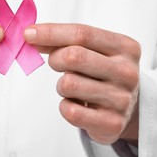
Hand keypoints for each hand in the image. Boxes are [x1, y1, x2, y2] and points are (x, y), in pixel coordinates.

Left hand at [24, 24, 140, 144]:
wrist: (128, 109)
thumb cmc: (102, 73)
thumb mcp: (93, 51)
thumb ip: (65, 41)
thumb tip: (31, 36)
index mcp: (125, 47)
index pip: (82, 34)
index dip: (51, 32)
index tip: (28, 34)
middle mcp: (127, 72)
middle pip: (74, 56)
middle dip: (55, 59)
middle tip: (56, 63)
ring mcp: (122, 99)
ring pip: (69, 84)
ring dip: (61, 86)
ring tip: (73, 87)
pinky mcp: (112, 123)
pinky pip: (70, 111)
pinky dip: (65, 106)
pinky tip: (76, 105)